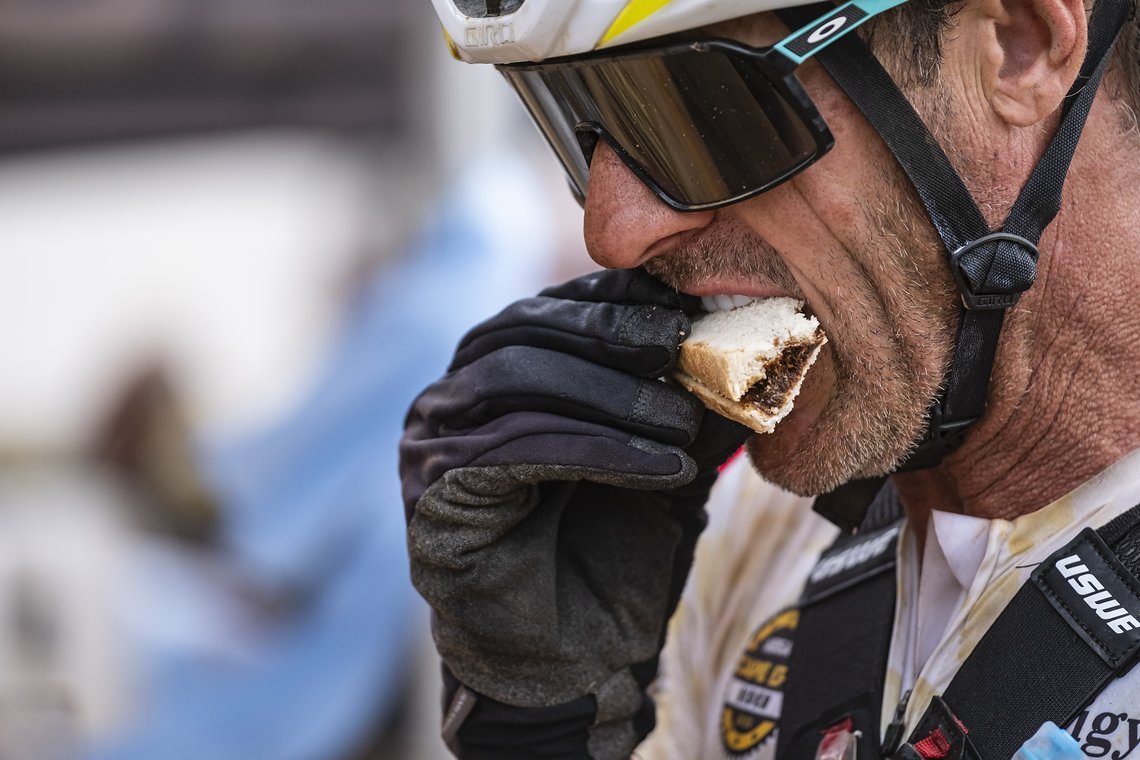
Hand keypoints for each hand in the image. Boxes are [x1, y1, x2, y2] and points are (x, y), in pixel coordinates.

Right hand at [400, 269, 749, 758]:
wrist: (573, 660)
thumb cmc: (608, 554)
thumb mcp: (656, 459)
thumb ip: (675, 401)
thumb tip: (733, 335)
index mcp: (489, 379)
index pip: (541, 311)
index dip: (607, 300)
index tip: (676, 302)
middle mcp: (447, 402)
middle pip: (520, 333)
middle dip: (607, 336)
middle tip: (681, 347)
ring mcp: (429, 446)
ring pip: (515, 381)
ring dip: (609, 396)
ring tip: (682, 422)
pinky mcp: (432, 494)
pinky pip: (515, 448)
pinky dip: (597, 450)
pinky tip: (662, 467)